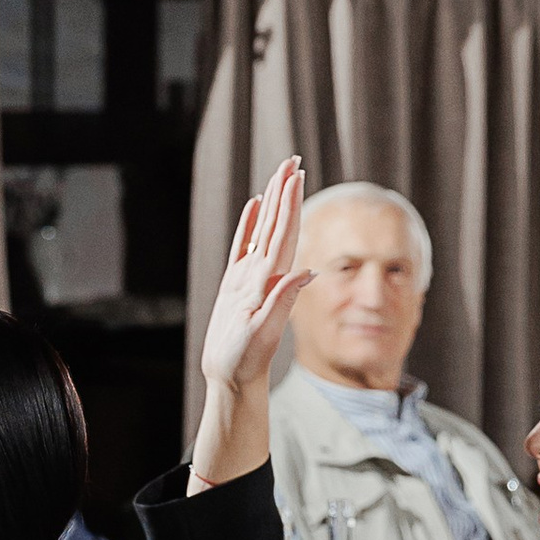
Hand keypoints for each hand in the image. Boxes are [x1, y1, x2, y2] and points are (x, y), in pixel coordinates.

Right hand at [199, 159, 317, 398]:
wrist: (232, 379)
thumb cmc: (243, 361)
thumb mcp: (263, 333)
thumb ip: (283, 300)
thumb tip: (308, 271)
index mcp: (270, 281)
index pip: (284, 233)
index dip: (290, 202)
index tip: (295, 174)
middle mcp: (264, 274)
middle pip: (278, 225)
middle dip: (285, 192)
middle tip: (292, 160)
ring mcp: (250, 278)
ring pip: (264, 230)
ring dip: (273, 202)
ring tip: (279, 174)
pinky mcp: (236, 286)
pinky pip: (245, 246)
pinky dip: (251, 224)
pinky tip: (256, 206)